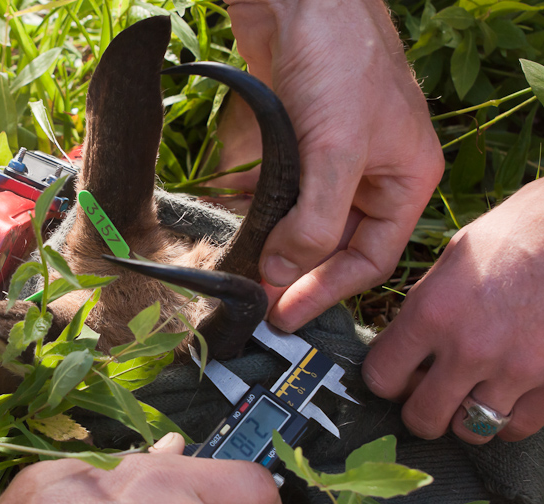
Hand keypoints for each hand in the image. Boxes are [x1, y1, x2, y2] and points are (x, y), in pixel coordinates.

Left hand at [220, 0, 443, 330]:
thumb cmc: (340, 62)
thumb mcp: (335, 151)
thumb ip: (314, 221)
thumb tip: (283, 272)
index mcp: (403, 181)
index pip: (369, 258)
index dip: (326, 290)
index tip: (284, 313)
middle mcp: (368, 175)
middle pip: (330, 245)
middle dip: (291, 270)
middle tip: (253, 297)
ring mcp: (327, 159)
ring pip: (297, 220)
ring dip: (268, 242)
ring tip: (236, 268)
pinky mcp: (291, 142)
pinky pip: (272, 189)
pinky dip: (251, 205)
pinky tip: (228, 221)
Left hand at [363, 179, 543, 443]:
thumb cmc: (522, 232)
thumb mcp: (457, 257)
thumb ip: (429, 305)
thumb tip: (410, 342)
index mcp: (433, 312)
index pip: (382, 375)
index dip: (386, 380)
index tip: (398, 375)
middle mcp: (469, 349)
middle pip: (423, 417)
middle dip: (421, 411)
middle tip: (431, 396)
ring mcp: (515, 371)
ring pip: (472, 430)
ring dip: (467, 418)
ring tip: (473, 395)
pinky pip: (520, 426)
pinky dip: (511, 418)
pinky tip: (511, 395)